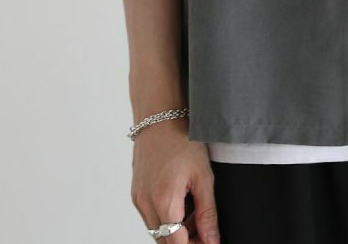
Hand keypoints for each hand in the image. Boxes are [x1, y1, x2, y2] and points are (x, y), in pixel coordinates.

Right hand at [130, 120, 219, 242]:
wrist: (160, 116)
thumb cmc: (182, 138)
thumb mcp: (203, 175)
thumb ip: (208, 213)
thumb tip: (212, 240)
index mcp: (164, 200)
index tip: (209, 242)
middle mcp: (145, 204)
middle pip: (165, 241)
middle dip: (187, 241)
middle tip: (206, 232)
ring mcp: (138, 199)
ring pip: (157, 231)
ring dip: (176, 232)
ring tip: (196, 215)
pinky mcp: (136, 193)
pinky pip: (150, 217)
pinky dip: (166, 218)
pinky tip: (182, 205)